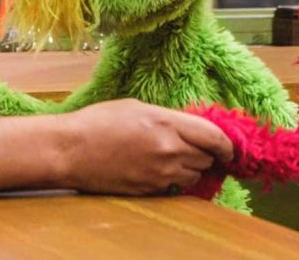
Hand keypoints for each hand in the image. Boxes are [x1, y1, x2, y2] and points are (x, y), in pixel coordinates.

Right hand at [61, 99, 232, 195]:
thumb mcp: (136, 107)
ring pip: (194, 176)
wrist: (70, 151)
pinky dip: (173, 180)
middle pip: (207, 158)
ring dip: (191, 169)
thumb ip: (167, 118)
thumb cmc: (97, 122)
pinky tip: (157, 170)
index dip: (227, 144)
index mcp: (167, 123)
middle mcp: (169, 150)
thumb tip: (187, 128)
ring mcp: (160, 174)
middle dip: (206, 154)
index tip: (228, 147)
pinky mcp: (149, 191)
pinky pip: (174, 188)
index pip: (215, 137)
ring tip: (173, 159)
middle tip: (198, 150)